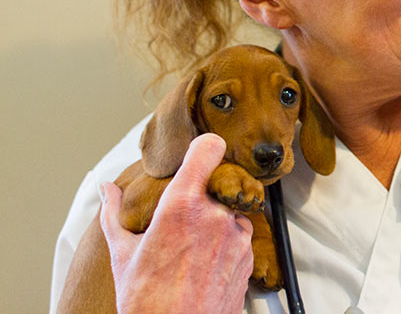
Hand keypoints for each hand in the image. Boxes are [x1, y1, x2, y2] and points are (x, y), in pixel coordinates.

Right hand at [100, 134, 253, 313]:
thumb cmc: (147, 301)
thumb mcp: (123, 254)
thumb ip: (115, 214)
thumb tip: (107, 189)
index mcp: (182, 205)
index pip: (208, 148)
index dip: (204, 146)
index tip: (199, 153)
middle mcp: (215, 215)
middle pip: (216, 184)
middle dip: (202, 197)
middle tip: (185, 219)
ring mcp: (236, 235)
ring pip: (229, 211)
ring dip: (215, 222)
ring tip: (192, 249)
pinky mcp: (248, 256)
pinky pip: (240, 236)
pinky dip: (226, 243)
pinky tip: (205, 263)